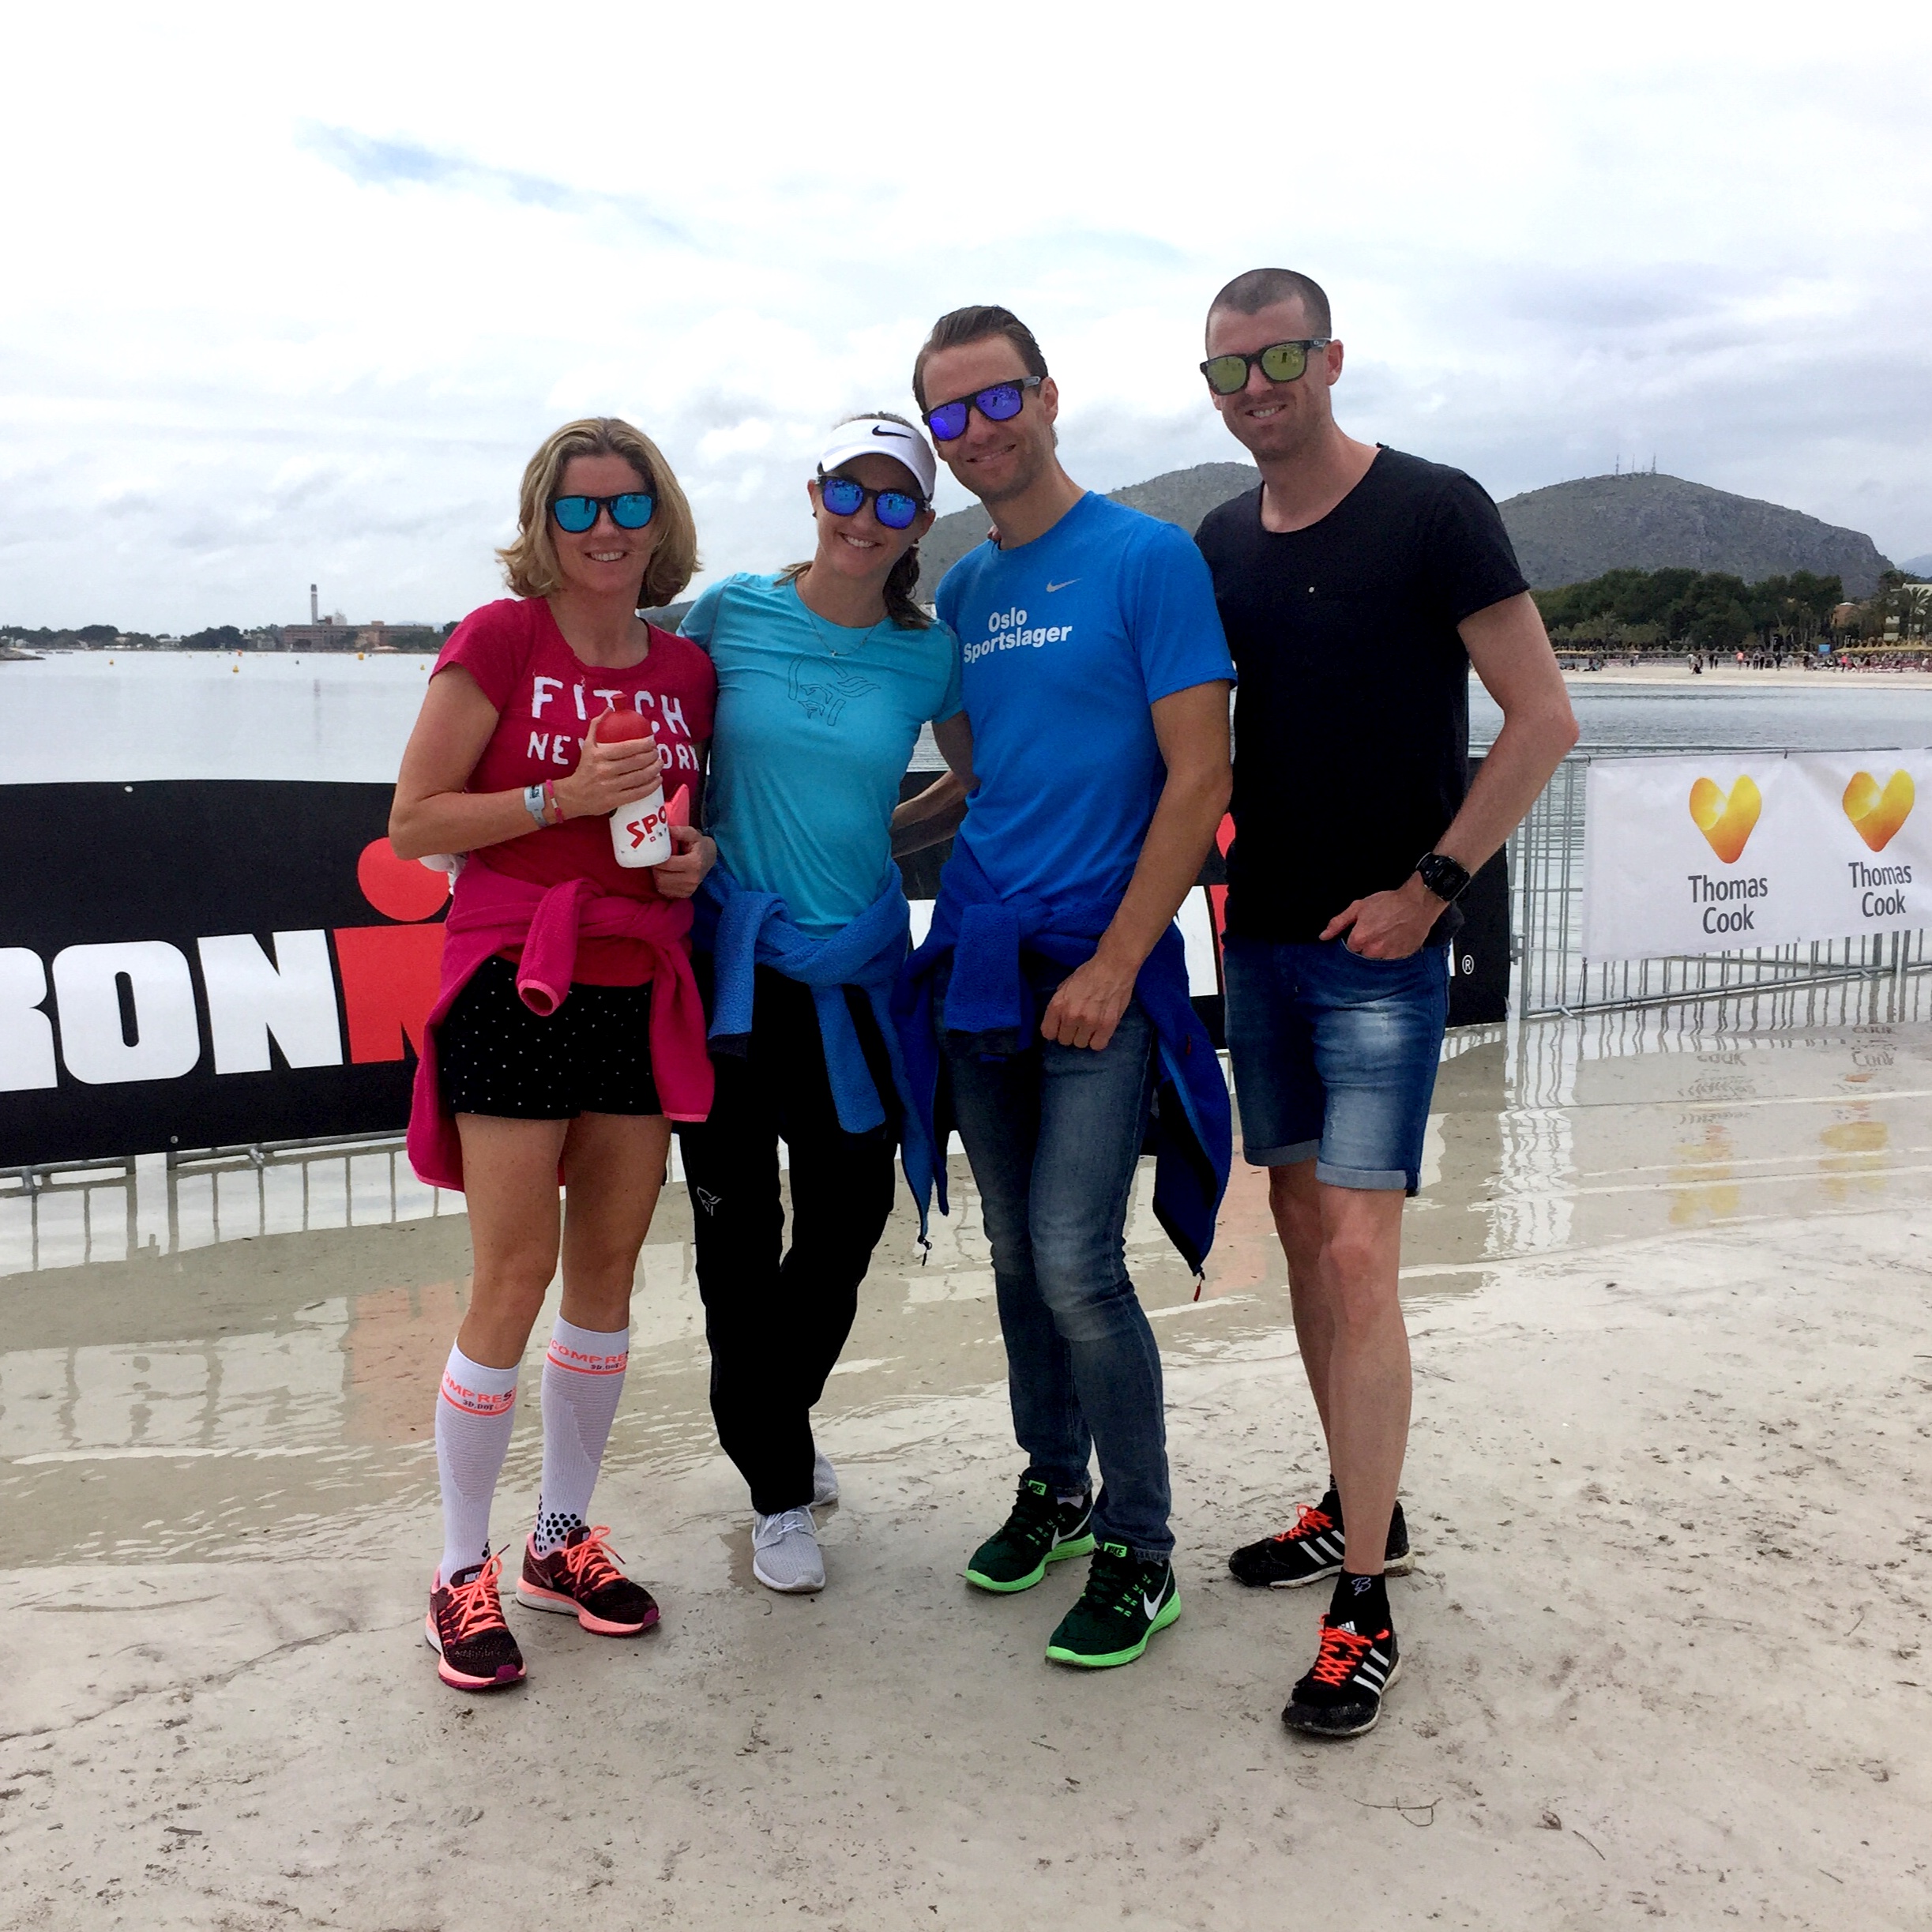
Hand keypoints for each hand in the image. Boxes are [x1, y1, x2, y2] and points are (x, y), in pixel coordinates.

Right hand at [554, 712, 663, 819]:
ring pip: (639, 777)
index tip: (652, 741)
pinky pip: (638, 793)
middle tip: (657, 752)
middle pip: (636, 762)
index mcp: (599, 755)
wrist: (573, 795)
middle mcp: (605, 771)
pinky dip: (651, 786)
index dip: (644, 744)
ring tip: (660, 763)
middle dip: (652, 756)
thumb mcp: (587, 745)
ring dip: (655, 769)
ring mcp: (611, 787)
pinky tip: (658, 779)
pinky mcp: (615, 801)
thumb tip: (609, 709)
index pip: (627, 747)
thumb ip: (597, 726)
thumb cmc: (584, 768)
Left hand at [652, 827, 713, 900]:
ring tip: (662, 867)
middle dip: (656, 868)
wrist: (709, 859)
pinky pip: (665, 892)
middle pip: (661, 876)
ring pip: (661, 885)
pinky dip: (662, 884)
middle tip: (657, 860)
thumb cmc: (698, 845)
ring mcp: (689, 889)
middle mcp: (692, 879)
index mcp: (694, 863)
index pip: (666, 864)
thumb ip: (680, 831)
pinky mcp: (685, 895)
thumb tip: (667, 829)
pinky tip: (667, 875)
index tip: (655, 852)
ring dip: (658, 876)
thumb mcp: (692, 834)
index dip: (657, 858)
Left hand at [1040, 949, 1137, 1050]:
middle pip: (1065, 1041)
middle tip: (1079, 1024)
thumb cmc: (1088, 973)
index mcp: (1058, 1005)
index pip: (1048, 1033)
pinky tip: (1100, 1030)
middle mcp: (1071, 1016)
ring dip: (1085, 1037)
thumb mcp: (1065, 986)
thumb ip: (1059, 1005)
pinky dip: (1098, 1040)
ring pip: (1081, 1044)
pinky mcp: (1107, 1025)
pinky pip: (1097, 1046)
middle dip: (1070, 1033)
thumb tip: (1057, 1021)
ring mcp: (1090, 1022)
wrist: (1113, 966)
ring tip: (1091, 1025)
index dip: (1055, 1031)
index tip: (1061, 1027)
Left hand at [1319, 875, 1440, 959]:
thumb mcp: (1359, 907)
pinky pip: (1391, 962)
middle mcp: (1372, 952)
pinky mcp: (1402, 958)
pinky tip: (1394, 942)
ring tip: (1384, 939)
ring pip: (1376, 961)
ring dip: (1377, 954)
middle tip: (1373, 935)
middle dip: (1364, 949)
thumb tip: (1323, 937)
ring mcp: (1388, 957)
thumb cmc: (1388, 903)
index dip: (1353, 942)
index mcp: (1359, 939)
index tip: (1359, 935)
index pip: (1348, 950)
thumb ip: (1338, 923)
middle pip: (1361, 958)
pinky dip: (1390, 955)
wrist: (1418, 903)